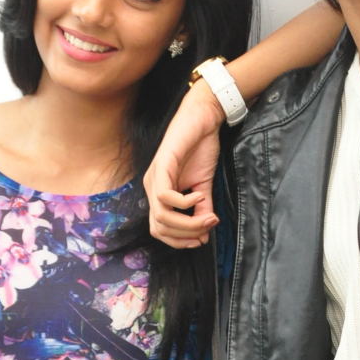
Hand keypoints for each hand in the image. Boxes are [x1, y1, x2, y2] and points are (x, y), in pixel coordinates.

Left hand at [144, 82, 225, 248]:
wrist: (203, 119)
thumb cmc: (201, 148)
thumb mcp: (204, 185)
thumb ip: (202, 208)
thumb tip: (205, 232)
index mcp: (160, 193)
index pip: (160, 230)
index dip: (180, 240)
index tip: (202, 239)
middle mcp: (152, 187)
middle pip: (159, 228)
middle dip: (185, 235)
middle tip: (207, 229)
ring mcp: (154, 176)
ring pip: (161, 216)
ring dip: (187, 223)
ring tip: (208, 216)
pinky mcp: (162, 165)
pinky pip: (165, 196)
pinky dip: (184, 202)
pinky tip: (199, 194)